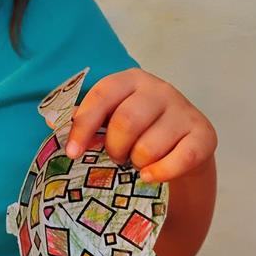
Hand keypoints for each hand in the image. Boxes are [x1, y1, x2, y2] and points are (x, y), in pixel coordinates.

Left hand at [62, 68, 216, 183]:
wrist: (183, 142)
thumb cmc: (137, 128)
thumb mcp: (111, 117)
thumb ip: (86, 119)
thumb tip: (51, 122)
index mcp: (130, 79)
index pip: (101, 96)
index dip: (83, 126)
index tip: (73, 153)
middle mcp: (159, 89)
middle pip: (126, 122)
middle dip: (114, 148)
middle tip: (116, 157)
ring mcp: (183, 110)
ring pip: (149, 146)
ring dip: (137, 162)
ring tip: (136, 162)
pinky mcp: (204, 134)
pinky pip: (180, 159)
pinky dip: (160, 173)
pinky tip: (150, 176)